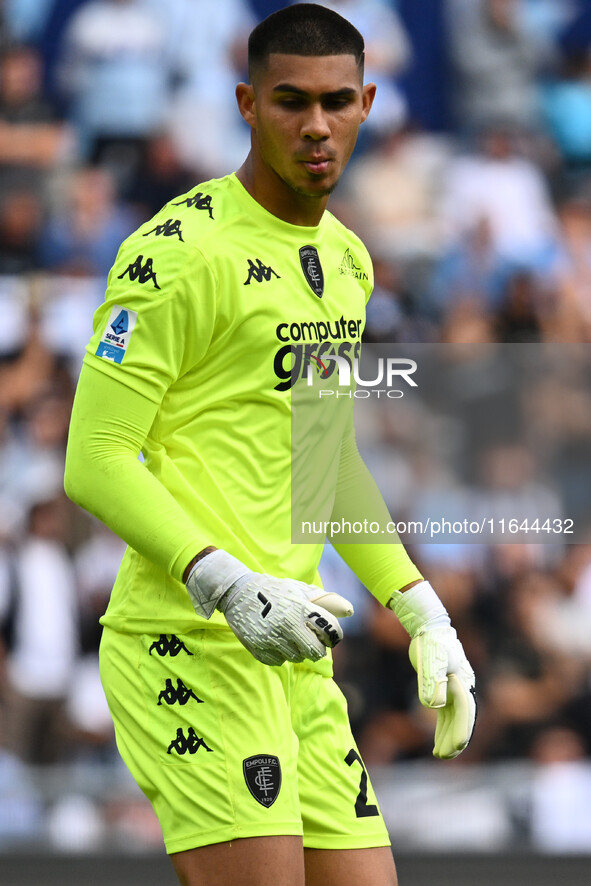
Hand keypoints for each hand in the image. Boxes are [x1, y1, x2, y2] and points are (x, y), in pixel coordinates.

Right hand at [186, 549, 352, 665]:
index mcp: (301, 608)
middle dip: (316, 648)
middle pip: (316, 653)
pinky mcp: (258, 650)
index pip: (330, 632)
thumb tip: (349, 611)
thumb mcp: (298, 589)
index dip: (332, 636)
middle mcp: (287, 625)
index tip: (327, 635)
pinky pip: (278, 662)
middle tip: (309, 640)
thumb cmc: (273, 590)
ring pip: (296, 658)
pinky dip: (278, 654)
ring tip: (286, 635)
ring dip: (295, 650)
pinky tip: (272, 640)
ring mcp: (271, 639)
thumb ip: (324, 600)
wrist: (237, 593)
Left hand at [389, 581, 475, 758]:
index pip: (465, 711)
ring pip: (455, 719)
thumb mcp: (430, 661)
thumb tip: (434, 706)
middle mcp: (463, 687)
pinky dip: (443, 728)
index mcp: (462, 682)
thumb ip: (432, 681)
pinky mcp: (446, 689)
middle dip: (456, 739)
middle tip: (445, 756)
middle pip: (463, 719)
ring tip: (440, 755)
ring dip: (449, 736)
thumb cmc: (430, 642)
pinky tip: (437, 741)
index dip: (460, 730)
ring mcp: (455, 689)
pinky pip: (447, 714)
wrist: (429, 627)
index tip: (455, 747)